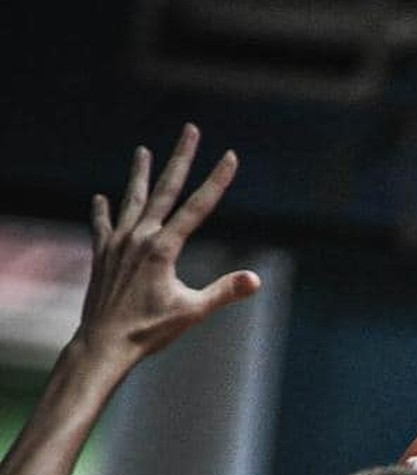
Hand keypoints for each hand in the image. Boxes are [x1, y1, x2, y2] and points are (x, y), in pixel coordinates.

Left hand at [79, 124, 259, 364]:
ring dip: (140, 175)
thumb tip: (256, 280)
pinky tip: (101, 198)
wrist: (104, 344)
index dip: (216, 180)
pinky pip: (103, 225)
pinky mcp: (102, 255)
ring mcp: (118, 243)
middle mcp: (140, 237)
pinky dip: (103, 211)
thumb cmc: (150, 332)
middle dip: (180, 158)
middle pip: (165, 190)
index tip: (230, 156)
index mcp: (164, 248)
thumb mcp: (192, 312)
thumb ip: (224, 292)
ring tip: (142, 151)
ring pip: (132, 200)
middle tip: (190, 130)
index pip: (197, 207)